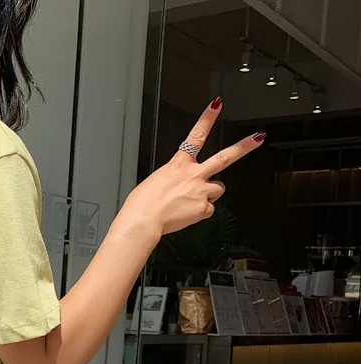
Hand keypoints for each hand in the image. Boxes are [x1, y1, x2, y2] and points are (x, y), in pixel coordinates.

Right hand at [118, 98, 265, 238]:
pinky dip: (200, 213)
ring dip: (210, 193)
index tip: (217, 105)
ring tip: (193, 200)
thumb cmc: (142, 203)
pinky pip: (208, 210)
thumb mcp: (156, 182)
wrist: (143, 220)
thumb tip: (182, 187)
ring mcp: (201, 191)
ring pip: (218, 188)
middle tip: (258, 137)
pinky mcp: (203, 208)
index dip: (207, 118)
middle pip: (224, 157)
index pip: (196, 135)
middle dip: (243, 147)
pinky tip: (187, 214)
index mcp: (178, 164)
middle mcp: (193, 175)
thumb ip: (174, 179)